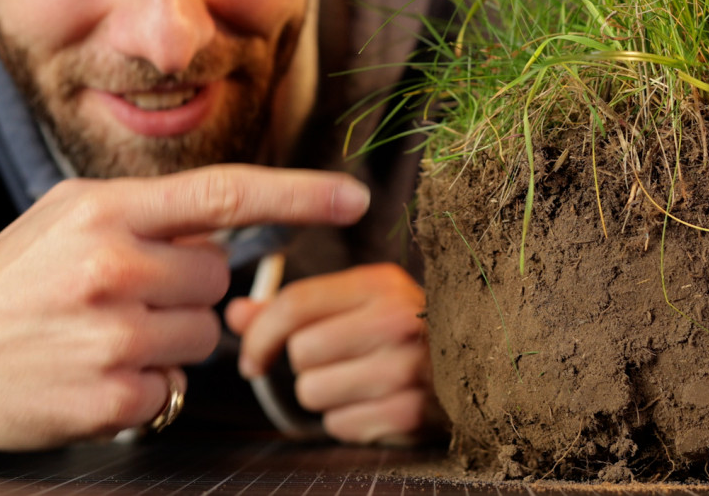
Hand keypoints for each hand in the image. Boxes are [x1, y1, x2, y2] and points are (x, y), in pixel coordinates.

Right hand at [0, 165, 368, 449]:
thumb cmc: (16, 278)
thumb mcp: (72, 217)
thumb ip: (151, 212)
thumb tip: (228, 220)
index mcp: (107, 212)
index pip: (223, 193)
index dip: (298, 193)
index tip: (354, 195)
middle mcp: (112, 267)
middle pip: (218, 277)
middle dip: (187, 288)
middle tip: (125, 295)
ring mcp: (112, 336)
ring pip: (205, 334)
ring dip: (171, 339)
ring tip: (106, 333)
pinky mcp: (110, 397)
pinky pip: (174, 387)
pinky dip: (148, 385)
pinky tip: (96, 372)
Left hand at [226, 263, 441, 443]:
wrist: (473, 366)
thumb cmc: (402, 334)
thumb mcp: (355, 306)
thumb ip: (293, 309)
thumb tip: (235, 314)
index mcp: (380, 283)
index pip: (296, 304)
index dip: (261, 335)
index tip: (254, 357)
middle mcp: (398, 319)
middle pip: (301, 353)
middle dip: (306, 366)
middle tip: (336, 364)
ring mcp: (409, 367)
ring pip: (313, 392)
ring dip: (325, 396)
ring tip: (358, 383)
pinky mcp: (412, 412)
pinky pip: (339, 425)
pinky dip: (347, 421)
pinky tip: (374, 404)